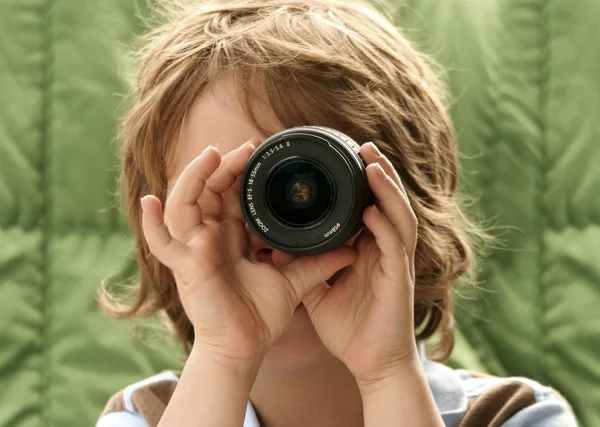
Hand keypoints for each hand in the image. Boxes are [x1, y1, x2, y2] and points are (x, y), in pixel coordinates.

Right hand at [140, 140, 355, 367]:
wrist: (244, 349)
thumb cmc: (260, 316)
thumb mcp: (293, 282)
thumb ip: (317, 263)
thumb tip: (352, 250)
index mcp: (232, 236)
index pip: (231, 195)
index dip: (241, 171)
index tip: (260, 151)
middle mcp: (210, 238)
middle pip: (208, 191)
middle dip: (224, 166)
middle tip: (247, 148)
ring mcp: (193, 251)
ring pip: (184, 204)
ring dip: (194, 178)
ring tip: (211, 155)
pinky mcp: (184, 268)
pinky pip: (161, 243)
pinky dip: (150, 223)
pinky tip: (149, 201)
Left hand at [301, 142, 418, 386]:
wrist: (372, 366)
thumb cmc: (350, 330)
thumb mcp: (318, 292)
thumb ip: (304, 268)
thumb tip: (277, 249)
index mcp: (369, 251)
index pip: (370, 207)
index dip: (363, 182)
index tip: (346, 158)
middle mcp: (386, 251)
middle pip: (389, 203)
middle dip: (379, 172)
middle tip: (364, 146)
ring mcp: (396, 264)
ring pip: (399, 215)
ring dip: (387, 188)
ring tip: (372, 162)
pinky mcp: (399, 280)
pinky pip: (395, 245)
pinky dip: (385, 224)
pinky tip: (372, 209)